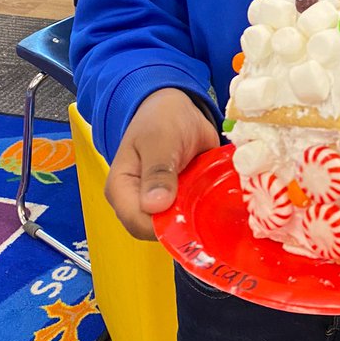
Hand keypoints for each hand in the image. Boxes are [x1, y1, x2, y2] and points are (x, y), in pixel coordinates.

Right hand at [105, 88, 219, 239]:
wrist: (178, 109)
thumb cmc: (162, 120)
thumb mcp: (160, 139)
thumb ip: (157, 171)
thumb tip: (155, 205)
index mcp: (121, 190)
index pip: (138, 223)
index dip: (165, 224)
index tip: (191, 211)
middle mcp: (137, 203)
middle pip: (159, 231)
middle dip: (185, 223)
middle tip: (209, 200)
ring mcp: (159, 206)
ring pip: (179, 228)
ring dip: (199, 218)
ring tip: (215, 197)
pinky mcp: (179, 205)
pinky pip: (193, 219)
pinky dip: (207, 212)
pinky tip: (218, 199)